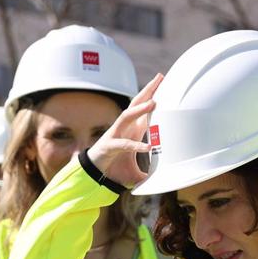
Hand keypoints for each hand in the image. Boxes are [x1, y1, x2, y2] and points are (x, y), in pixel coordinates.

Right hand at [87, 73, 163, 188]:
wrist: (94, 174)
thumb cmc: (114, 167)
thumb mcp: (136, 169)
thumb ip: (149, 174)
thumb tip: (162, 181)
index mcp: (132, 129)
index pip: (143, 108)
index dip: (152, 93)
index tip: (162, 80)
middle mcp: (124, 128)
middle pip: (136, 104)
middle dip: (148, 91)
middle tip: (160, 77)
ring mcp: (116, 135)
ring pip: (127, 117)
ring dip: (140, 109)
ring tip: (154, 102)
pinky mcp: (110, 146)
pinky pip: (124, 144)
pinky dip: (135, 145)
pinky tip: (147, 146)